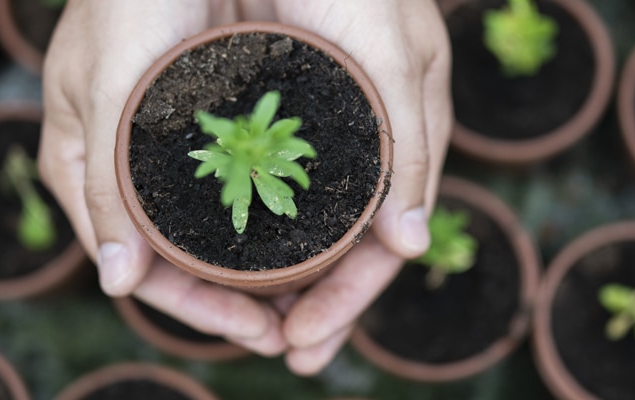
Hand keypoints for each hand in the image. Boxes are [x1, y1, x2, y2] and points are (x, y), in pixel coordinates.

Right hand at [37, 0, 286, 355]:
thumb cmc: (124, 1)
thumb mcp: (108, 91)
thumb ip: (107, 187)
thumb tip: (118, 285)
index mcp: (81, 170)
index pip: (138, 265)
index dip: (198, 308)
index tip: (258, 330)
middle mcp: (120, 168)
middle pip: (179, 257)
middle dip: (235, 299)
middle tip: (297, 327)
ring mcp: (163, 147)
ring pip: (211, 228)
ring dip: (259, 264)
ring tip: (314, 293)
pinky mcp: (204, 123)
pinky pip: (237, 185)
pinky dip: (269, 215)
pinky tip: (311, 232)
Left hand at [247, 0, 452, 374]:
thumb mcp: (395, 49)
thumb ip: (409, 144)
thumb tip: (408, 248)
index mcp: (397, 135)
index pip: (379, 241)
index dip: (348, 300)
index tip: (308, 345)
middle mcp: (353, 138)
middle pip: (337, 243)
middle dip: (314, 305)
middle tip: (285, 353)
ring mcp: (309, 126)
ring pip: (299, 222)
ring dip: (278, 277)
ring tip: (249, 325)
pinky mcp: (263, 106)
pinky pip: (262, 183)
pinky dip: (248, 226)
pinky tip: (224, 254)